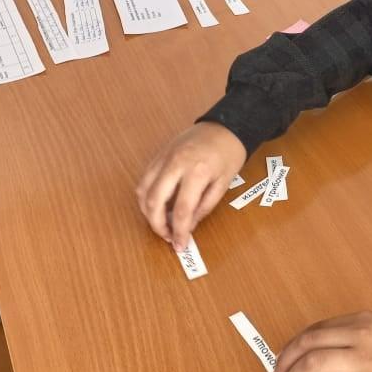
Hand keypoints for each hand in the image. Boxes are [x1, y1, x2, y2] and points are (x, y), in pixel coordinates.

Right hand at [136, 122, 246, 250]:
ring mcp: (164, 157)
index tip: (180, 245)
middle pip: (154, 201)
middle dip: (157, 225)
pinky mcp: (158, 154)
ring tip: (161, 223)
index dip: (179, 232)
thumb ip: (205, 207)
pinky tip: (156, 205)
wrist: (224, 126)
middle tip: (167, 236)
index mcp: (198, 171)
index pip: (181, 210)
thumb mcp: (224, 183)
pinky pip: (144, 178)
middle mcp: (176, 163)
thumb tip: (187, 226)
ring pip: (143, 190)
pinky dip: (146, 196)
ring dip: (147, 212)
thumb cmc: (229, 154)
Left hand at [273, 311, 371, 371]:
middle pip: (309, 344)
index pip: (317, 328)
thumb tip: (323, 349)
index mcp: (362, 320)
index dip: (296, 343)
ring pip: (314, 366)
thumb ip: (356, 333)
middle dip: (286, 360)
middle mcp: (359, 337)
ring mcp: (364, 363)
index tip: (285, 356)